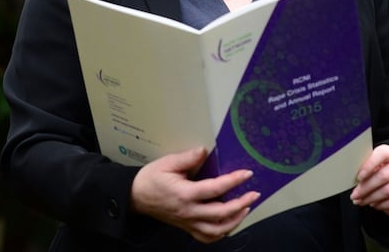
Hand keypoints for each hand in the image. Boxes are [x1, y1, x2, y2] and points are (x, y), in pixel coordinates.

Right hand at [130, 147, 260, 242]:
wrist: (135, 197)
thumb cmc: (151, 179)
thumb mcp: (166, 163)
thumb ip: (187, 158)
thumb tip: (204, 150)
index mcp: (184, 194)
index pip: (215, 188)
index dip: (233, 181)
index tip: (247, 173)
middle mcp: (188, 212)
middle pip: (221, 213)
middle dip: (241, 203)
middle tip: (254, 194)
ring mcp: (188, 222)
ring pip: (217, 230)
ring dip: (235, 220)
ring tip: (247, 208)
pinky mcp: (186, 228)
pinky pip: (207, 237)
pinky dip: (222, 233)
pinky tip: (230, 223)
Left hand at [350, 144, 388, 217]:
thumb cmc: (388, 175)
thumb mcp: (379, 166)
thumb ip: (369, 168)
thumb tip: (353, 178)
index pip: (382, 153)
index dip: (369, 165)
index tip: (358, 177)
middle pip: (383, 175)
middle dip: (366, 187)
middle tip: (354, 195)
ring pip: (388, 190)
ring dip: (371, 198)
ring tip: (361, 201)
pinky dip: (382, 205)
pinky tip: (374, 205)